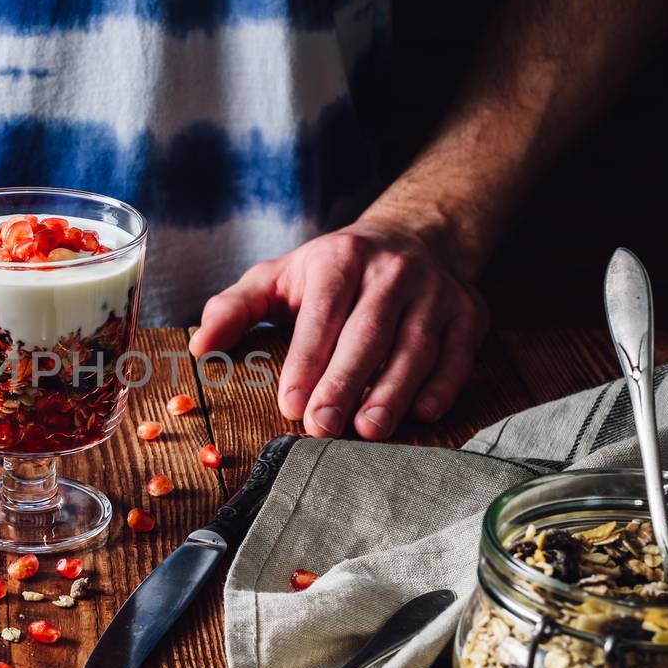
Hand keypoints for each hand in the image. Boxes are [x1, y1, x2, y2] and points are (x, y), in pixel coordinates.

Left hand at [188, 214, 488, 439]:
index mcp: (340, 260)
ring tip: (368, 430)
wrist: (416, 236)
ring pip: (414, 347)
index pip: (322, 314)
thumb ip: (236, 308)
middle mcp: (392, 271)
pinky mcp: (468, 313)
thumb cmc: (336, 271)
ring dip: (392, 391)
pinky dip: (441, 385)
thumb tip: (199, 347)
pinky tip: (421, 413)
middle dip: (345, 383)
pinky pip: (457, 353)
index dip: (306, 361)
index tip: (290, 405)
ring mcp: (435, 291)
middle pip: (367, 334)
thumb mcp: (280, 277)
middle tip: (323, 427)